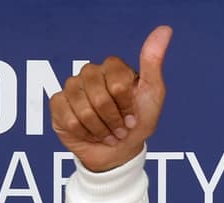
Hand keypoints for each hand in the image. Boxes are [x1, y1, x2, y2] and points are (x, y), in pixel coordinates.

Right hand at [50, 25, 171, 172]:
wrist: (120, 151)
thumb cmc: (138, 122)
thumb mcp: (153, 94)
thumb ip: (153, 62)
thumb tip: (165, 29)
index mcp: (112, 68)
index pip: (117, 83)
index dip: (127, 105)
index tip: (133, 116)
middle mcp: (90, 73)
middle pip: (99, 97)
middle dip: (114, 120)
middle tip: (121, 128)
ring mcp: (71, 87)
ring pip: (83, 110)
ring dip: (101, 130)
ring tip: (108, 133)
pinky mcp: (58, 104)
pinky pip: (69, 119)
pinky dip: (85, 133)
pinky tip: (91, 134)